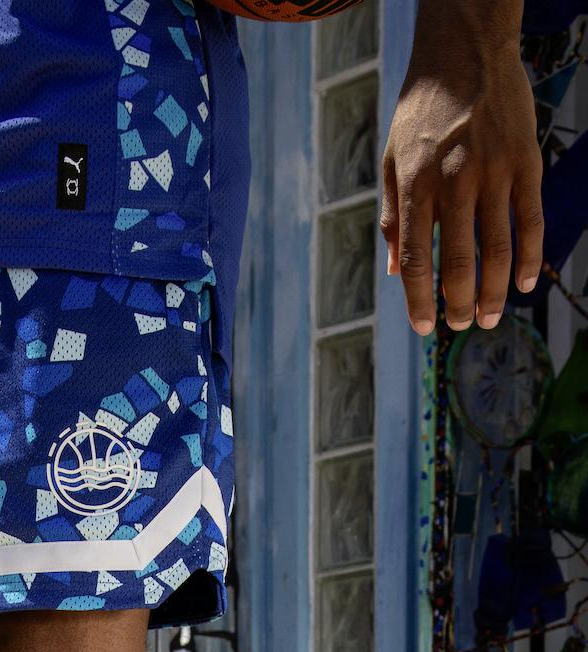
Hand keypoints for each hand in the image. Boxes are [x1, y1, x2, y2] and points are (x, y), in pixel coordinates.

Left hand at [381, 0, 542, 334]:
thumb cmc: (422, 108)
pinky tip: (528, 283)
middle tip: (462, 325)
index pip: (415, 260)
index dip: (418, 301)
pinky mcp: (526, 161)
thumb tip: (397, 270)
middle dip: (459, 304)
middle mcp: (454, 182)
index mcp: (416, 186)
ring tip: (492, 317)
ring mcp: (494, 172)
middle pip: (458, 262)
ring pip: (498, 249)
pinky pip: (531, 220)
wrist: (465, 50)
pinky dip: (531, 257)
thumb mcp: (392, 159)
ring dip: (496, 292)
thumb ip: (393, 215)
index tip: (423, 328)